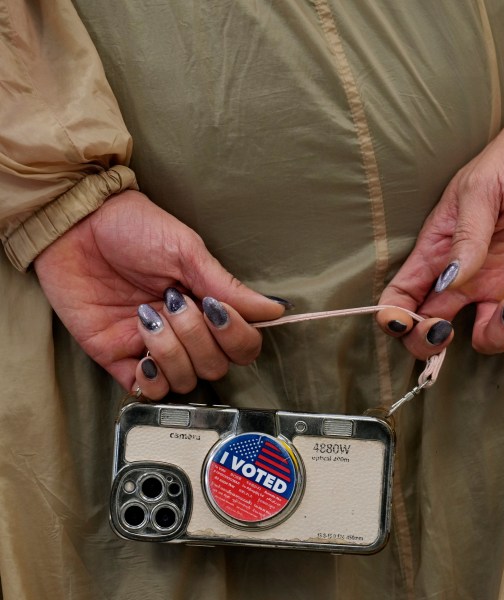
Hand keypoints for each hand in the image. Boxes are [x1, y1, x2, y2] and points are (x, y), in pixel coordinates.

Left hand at [34, 190, 285, 397]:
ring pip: (185, 380)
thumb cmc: (134, 227)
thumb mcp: (186, 250)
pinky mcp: (119, 357)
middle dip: (197, 338)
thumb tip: (275, 310)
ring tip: (148, 318)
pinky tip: (142, 352)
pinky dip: (151, 379)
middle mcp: (186, 331)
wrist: (76, 225)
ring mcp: (154, 346)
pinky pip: (147, 391)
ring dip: (172, 352)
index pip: (243, 344)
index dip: (236, 336)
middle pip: (216, 367)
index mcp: (207, 305)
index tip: (215, 307)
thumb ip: (227, 286)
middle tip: (173, 303)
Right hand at [378, 38, 503, 355]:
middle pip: (432, 328)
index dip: (393, 317)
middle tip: (444, 332)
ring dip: (493, 336)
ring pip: (485, 339)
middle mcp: (467, 278)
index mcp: (440, 252)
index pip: (403, 294)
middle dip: (429, 343)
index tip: (401, 323)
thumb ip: (465, 238)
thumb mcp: (479, 190)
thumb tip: (450, 283)